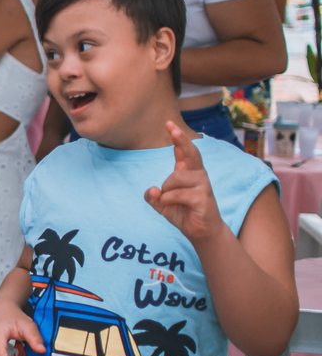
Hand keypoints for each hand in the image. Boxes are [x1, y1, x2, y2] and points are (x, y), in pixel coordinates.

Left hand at [144, 121, 223, 242]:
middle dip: (181, 140)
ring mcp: (203, 185)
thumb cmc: (183, 213)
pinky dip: (168, 199)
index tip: (169, 123)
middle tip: (172, 128)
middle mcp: (198, 175)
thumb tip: (152, 189)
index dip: (178, 138)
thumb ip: (153, 197)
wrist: (201, 232)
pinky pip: (179, 193)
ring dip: (166, 189)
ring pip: (177, 177)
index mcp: (188, 173)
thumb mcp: (162, 205)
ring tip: (167, 199)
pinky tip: (169, 204)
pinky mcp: (203, 197)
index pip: (184, 152)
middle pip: (191, 153)